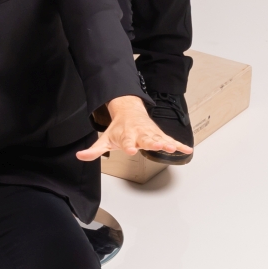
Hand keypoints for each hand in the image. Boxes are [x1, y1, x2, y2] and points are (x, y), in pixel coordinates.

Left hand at [77, 94, 191, 160]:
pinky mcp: (160, 135)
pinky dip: (179, 145)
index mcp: (126, 135)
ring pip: (159, 138)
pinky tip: (187, 150)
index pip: (127, 141)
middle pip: (146, 139)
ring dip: (166, 143)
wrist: (130, 111)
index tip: (130, 150)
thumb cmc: (119, 128)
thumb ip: (95, 150)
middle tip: (157, 145)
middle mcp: (140, 134)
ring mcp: (151, 134)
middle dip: (151, 142)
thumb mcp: (105, 138)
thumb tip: (80, 156)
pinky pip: (171, 140)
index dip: (128, 146)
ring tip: (172, 148)